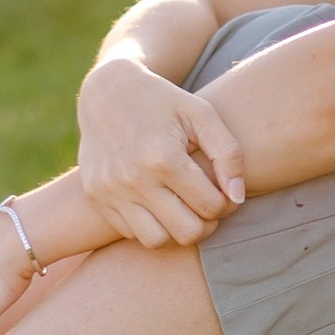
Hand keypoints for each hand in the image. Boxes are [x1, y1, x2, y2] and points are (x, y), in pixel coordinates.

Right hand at [77, 57, 246, 246]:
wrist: (107, 93)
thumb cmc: (164, 102)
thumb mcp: (201, 114)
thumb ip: (228, 153)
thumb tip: (238, 197)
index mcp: (163, 157)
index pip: (210, 206)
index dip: (227, 204)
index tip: (226, 193)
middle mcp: (133, 178)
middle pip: (186, 232)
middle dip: (207, 224)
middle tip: (209, 206)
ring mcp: (111, 191)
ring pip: (157, 241)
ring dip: (178, 231)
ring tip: (186, 210)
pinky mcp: (96, 197)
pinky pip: (131, 232)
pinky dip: (151, 225)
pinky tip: (161, 204)